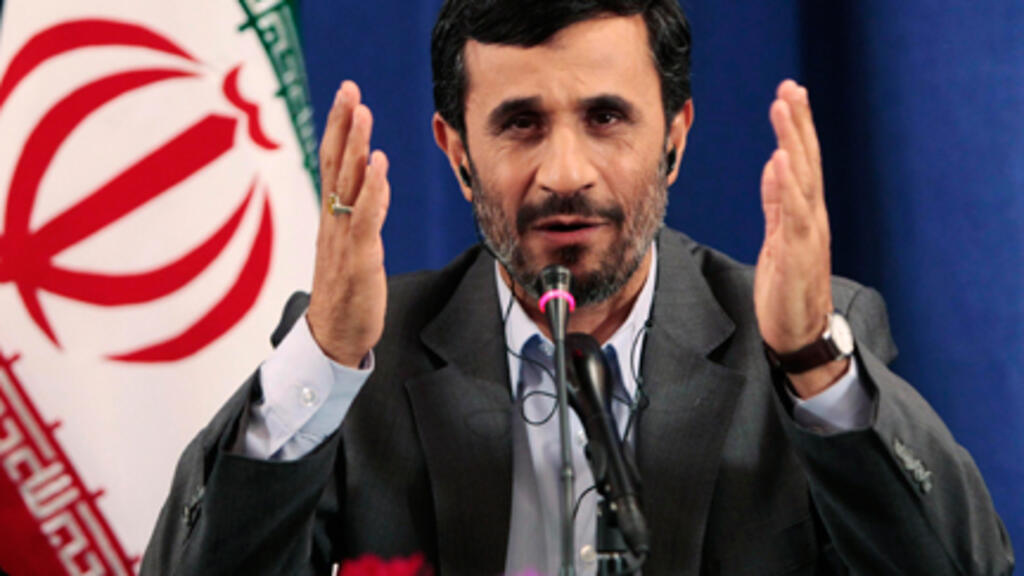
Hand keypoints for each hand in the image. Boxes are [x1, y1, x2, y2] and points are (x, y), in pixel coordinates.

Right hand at [306, 81, 390, 367]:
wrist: (333, 338)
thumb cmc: (346, 293)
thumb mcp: (355, 247)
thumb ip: (363, 212)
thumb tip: (377, 181)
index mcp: (332, 218)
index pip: (332, 163)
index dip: (338, 129)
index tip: (346, 96)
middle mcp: (333, 222)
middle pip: (335, 164)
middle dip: (343, 124)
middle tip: (349, 88)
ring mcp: (343, 239)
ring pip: (347, 184)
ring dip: (356, 146)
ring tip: (364, 112)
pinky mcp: (359, 258)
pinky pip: (364, 218)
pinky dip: (372, 189)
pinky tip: (379, 165)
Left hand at [754, 80, 846, 396]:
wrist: (799, 334)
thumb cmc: (788, 289)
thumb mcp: (778, 238)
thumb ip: (778, 203)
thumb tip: (773, 166)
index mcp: (804, 214)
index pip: (801, 162)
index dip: (796, 127)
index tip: (789, 93)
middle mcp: (811, 218)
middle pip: (806, 161)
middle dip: (798, 122)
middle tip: (790, 86)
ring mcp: (807, 234)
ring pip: (802, 178)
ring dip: (793, 141)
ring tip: (784, 108)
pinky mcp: (798, 253)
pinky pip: (794, 214)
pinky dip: (788, 185)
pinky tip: (781, 160)